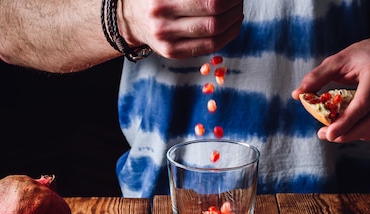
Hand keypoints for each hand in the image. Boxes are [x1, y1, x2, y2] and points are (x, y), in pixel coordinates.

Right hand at [120, 0, 243, 57]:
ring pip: (214, 34)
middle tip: (238, 0)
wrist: (131, 19)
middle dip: (234, 6)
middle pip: (214, 17)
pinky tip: (232, 26)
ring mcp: (167, 40)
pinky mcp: (173, 53)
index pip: (209, 0)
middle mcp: (162, 20)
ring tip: (237, 10)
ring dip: (234, 21)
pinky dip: (227, 36)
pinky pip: (208, 47)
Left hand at [292, 37, 369, 142]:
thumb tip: (297, 95)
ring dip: (351, 135)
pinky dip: (360, 131)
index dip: (345, 122)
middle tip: (323, 135)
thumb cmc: (363, 55)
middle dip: (345, 134)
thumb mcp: (339, 59)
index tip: (328, 134)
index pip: (363, 104)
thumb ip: (317, 76)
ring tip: (332, 131)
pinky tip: (348, 126)